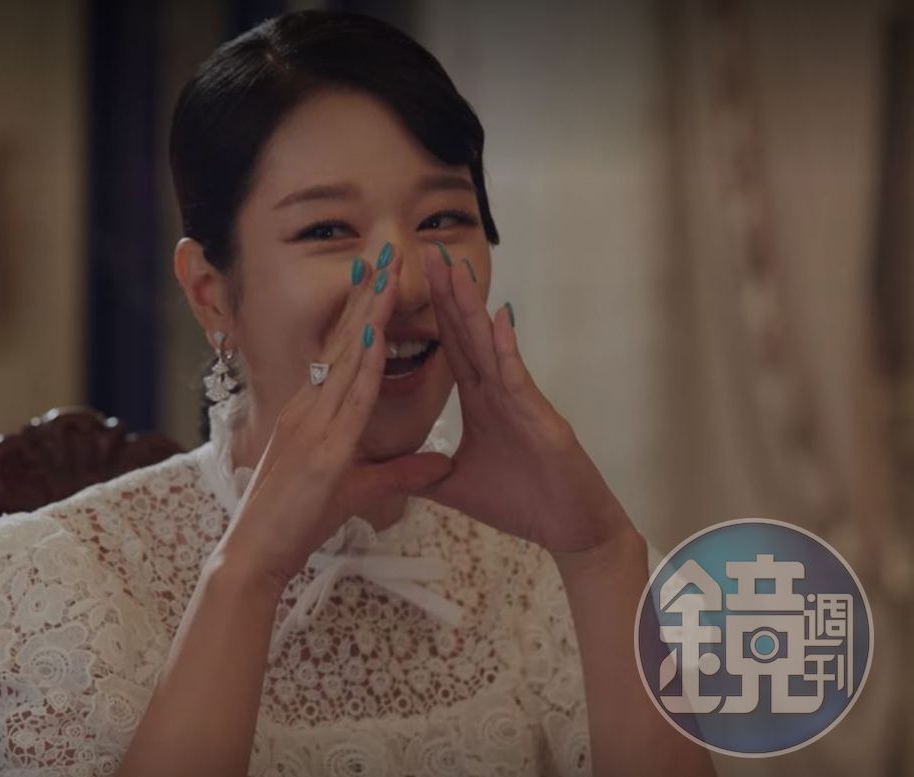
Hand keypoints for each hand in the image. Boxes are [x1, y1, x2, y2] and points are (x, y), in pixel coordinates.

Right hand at [217, 258, 452, 591]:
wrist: (256, 553)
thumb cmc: (296, 523)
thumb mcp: (358, 490)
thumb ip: (401, 473)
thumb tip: (441, 463)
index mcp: (313, 413)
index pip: (342, 353)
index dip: (362, 313)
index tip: (379, 277)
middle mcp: (309, 408)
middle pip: (343, 341)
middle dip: (366, 295)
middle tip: (384, 250)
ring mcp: (312, 424)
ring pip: (346, 357)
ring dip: (367, 313)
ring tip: (383, 271)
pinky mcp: (321, 449)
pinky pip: (348, 398)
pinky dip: (362, 363)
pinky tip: (374, 332)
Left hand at [412, 245, 634, 554]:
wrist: (569, 530)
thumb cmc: (523, 503)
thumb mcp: (456, 487)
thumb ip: (422, 472)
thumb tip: (386, 468)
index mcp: (480, 402)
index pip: (449, 349)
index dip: (430, 314)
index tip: (409, 281)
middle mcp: (500, 392)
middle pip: (467, 335)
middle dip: (447, 294)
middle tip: (428, 251)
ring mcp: (522, 402)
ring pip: (491, 347)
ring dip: (473, 308)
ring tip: (456, 269)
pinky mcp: (542, 419)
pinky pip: (519, 380)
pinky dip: (506, 350)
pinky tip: (496, 320)